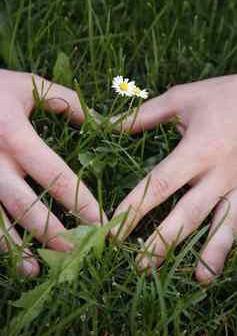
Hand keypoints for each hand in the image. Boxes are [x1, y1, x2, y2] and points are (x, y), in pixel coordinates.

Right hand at [0, 69, 105, 275]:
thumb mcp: (28, 87)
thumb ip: (69, 103)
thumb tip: (106, 122)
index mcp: (14, 135)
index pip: (55, 175)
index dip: (80, 202)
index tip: (102, 222)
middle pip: (25, 205)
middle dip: (52, 232)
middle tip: (77, 253)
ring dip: (15, 248)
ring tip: (36, 270)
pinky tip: (8, 254)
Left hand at [112, 75, 236, 283]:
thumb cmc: (224, 95)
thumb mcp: (183, 98)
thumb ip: (144, 115)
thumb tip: (107, 124)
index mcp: (197, 150)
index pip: (159, 185)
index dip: (135, 208)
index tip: (114, 229)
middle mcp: (219, 174)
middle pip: (187, 214)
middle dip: (164, 242)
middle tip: (141, 266)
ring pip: (222, 226)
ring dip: (208, 253)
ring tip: (197, 280)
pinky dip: (231, 242)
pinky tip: (225, 260)